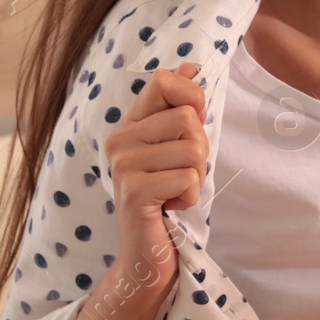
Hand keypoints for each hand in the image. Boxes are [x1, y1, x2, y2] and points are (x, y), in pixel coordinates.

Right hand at [102, 62, 209, 295]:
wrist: (148, 253)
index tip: (193, 125)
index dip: (192, 97)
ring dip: (197, 176)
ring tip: (175, 191)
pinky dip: (191, 196)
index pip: (163, 81)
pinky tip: (171, 208)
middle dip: (200, 149)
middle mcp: (119, 140)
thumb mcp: (176, 147)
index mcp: (129, 125)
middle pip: (188, 118)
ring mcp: (123, 165)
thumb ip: (180, 107)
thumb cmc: (167, 197)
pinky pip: (188, 178)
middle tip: (180, 174)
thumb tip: (190, 65)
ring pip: (194, 149)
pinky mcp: (134, 192)